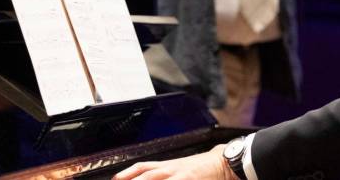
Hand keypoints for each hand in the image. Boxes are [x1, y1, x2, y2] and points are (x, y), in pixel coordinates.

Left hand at [112, 144, 234, 179]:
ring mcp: (178, 173)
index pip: (142, 168)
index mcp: (167, 166)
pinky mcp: (187, 177)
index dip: (126, 174)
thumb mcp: (182, 171)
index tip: (115, 179)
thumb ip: (168, 175)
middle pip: (143, 173)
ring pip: (152, 177)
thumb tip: (151, 175)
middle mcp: (170, 168)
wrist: (224, 163)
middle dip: (129, 179)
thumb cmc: (203, 170)